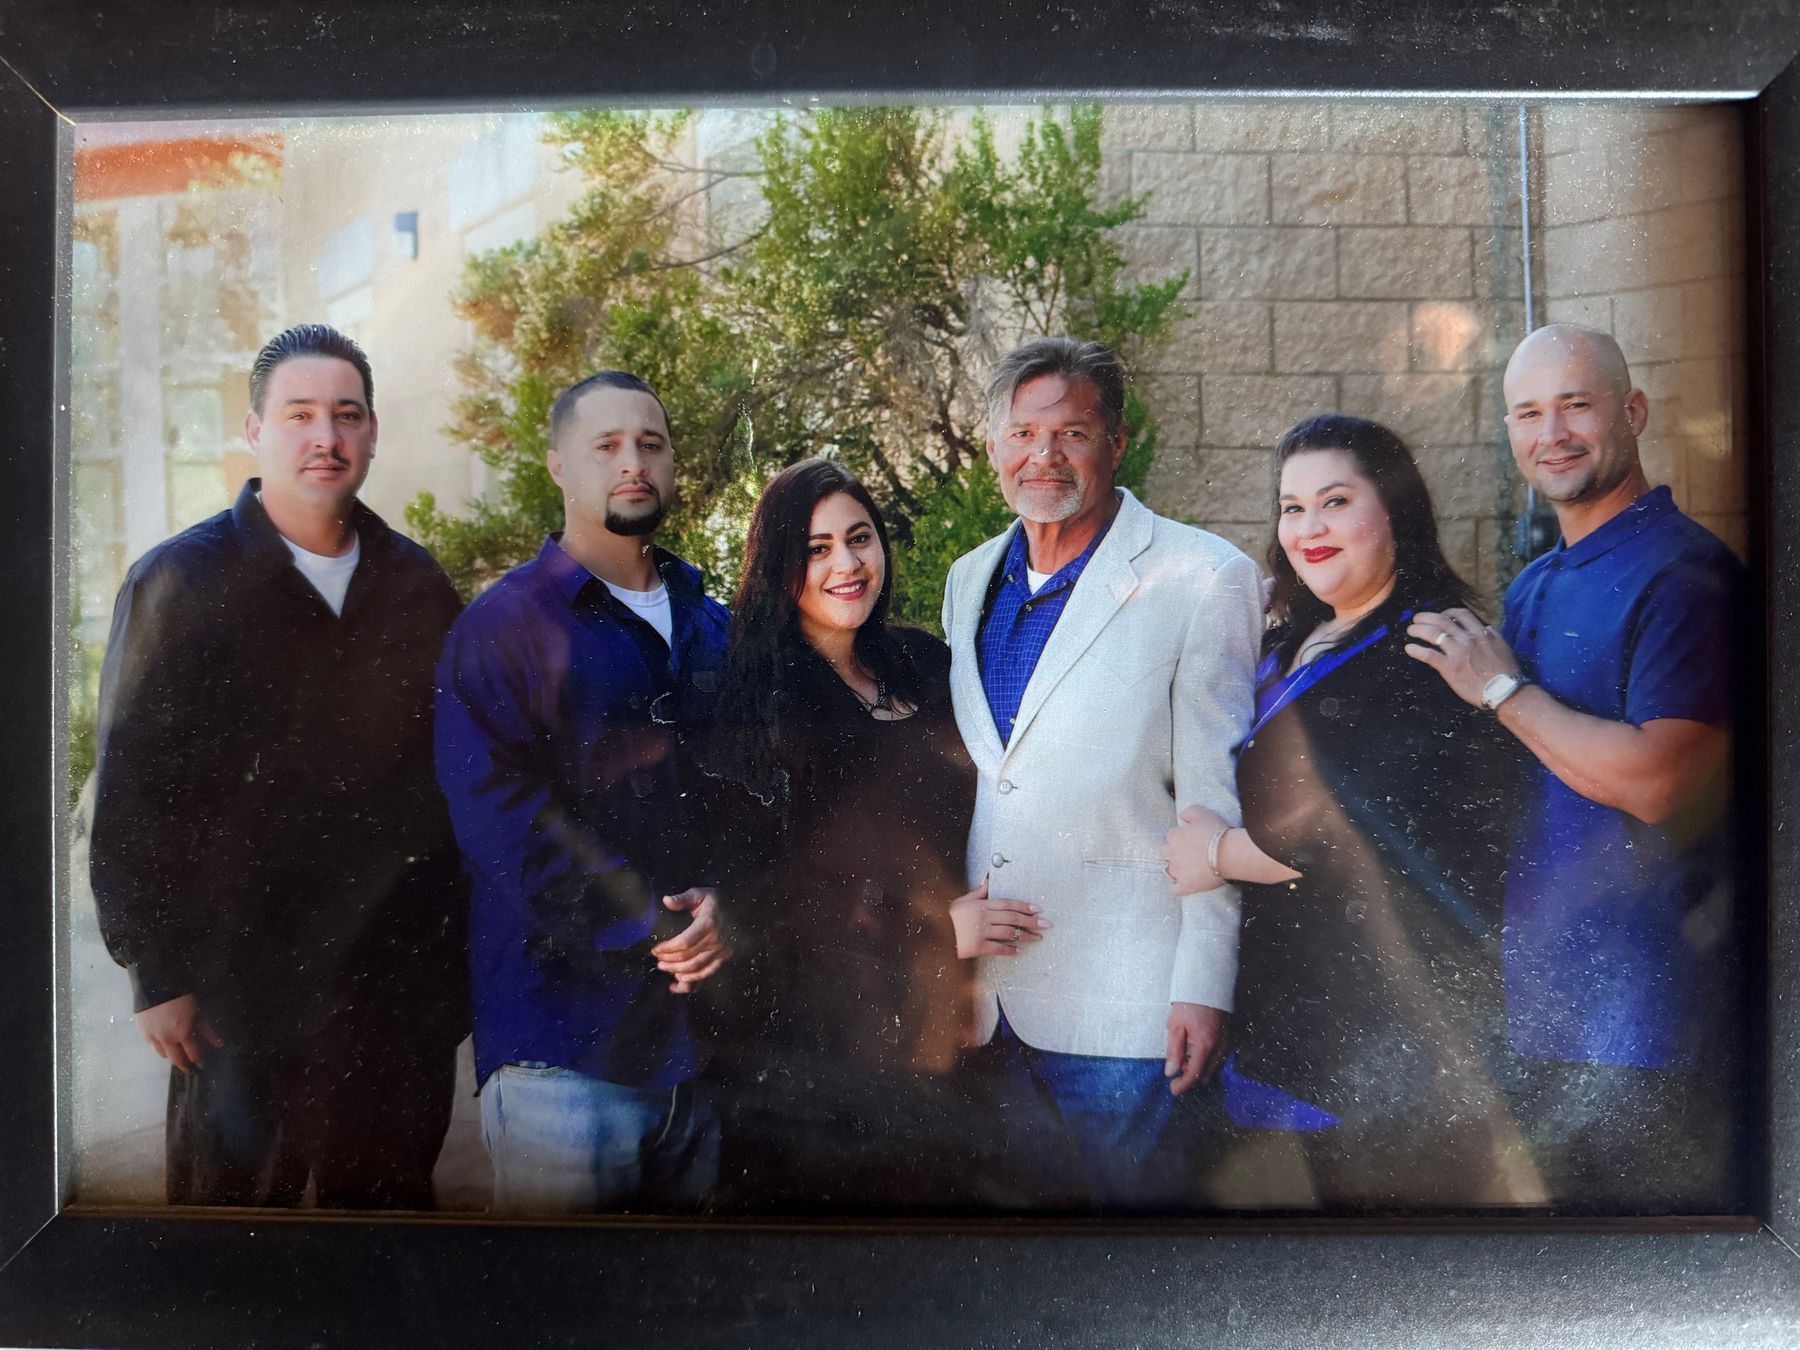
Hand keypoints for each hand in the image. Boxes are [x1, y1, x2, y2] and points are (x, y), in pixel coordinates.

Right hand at [135, 993, 222, 1072]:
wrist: (156, 984)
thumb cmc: (183, 997)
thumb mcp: (199, 1012)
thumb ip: (208, 1030)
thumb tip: (219, 1044)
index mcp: (183, 1034)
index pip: (193, 1055)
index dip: (199, 1062)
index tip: (202, 1066)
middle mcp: (167, 1039)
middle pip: (176, 1060)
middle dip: (185, 1065)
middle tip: (190, 1067)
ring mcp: (153, 1037)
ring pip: (162, 1054)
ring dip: (171, 1055)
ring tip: (177, 1053)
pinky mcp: (142, 1032)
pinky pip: (152, 1045)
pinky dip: (159, 1046)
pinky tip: (164, 1042)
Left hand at [652, 887, 730, 992]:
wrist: (737, 906)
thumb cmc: (713, 901)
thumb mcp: (698, 894)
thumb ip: (682, 898)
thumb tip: (666, 900)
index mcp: (708, 924)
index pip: (683, 942)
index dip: (667, 948)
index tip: (655, 949)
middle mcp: (716, 940)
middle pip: (687, 957)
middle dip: (669, 960)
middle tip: (658, 959)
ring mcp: (721, 950)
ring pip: (696, 967)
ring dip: (677, 970)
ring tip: (665, 967)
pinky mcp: (723, 956)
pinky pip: (709, 972)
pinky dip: (694, 979)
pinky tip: (680, 979)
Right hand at [949, 876, 1050, 957]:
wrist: (934, 933)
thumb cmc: (949, 916)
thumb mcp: (963, 900)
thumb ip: (979, 891)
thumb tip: (989, 877)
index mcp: (981, 904)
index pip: (1008, 903)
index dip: (1025, 906)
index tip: (1038, 909)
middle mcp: (983, 917)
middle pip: (1013, 918)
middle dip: (1031, 921)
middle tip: (1046, 925)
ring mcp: (980, 932)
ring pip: (1009, 933)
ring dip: (1025, 936)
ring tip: (1037, 938)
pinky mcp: (977, 946)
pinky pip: (997, 948)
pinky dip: (1009, 950)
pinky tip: (1018, 951)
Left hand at [1164, 805, 1227, 893]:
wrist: (1228, 854)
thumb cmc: (1216, 832)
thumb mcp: (1203, 813)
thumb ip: (1189, 812)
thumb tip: (1181, 816)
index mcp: (1174, 837)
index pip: (1172, 836)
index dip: (1182, 837)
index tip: (1191, 840)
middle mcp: (1172, 854)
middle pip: (1168, 853)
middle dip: (1176, 852)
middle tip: (1190, 853)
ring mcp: (1178, 871)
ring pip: (1170, 870)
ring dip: (1177, 869)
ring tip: (1190, 869)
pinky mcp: (1185, 885)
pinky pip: (1176, 889)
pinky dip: (1179, 886)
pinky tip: (1186, 884)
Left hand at [1164, 1001, 1225, 1095]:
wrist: (1206, 984)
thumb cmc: (1189, 1003)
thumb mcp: (1175, 1026)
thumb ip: (1174, 1051)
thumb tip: (1171, 1072)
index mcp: (1205, 1044)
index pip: (1195, 1074)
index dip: (1183, 1085)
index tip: (1173, 1089)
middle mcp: (1218, 1047)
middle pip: (1204, 1073)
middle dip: (1189, 1074)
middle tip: (1175, 1065)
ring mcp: (1224, 1042)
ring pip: (1210, 1065)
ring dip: (1196, 1065)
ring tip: (1182, 1050)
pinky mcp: (1225, 1037)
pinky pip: (1215, 1056)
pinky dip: (1203, 1057)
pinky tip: (1192, 1046)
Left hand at [1405, 608, 1520, 707]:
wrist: (1505, 691)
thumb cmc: (1506, 672)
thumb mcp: (1502, 646)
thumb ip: (1490, 636)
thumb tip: (1484, 629)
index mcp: (1483, 633)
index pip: (1461, 615)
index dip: (1447, 613)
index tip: (1441, 616)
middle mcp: (1469, 638)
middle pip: (1443, 620)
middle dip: (1427, 617)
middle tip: (1417, 618)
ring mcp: (1458, 651)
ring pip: (1433, 634)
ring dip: (1418, 630)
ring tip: (1411, 630)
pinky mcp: (1449, 667)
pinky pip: (1428, 655)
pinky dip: (1416, 650)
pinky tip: (1409, 649)